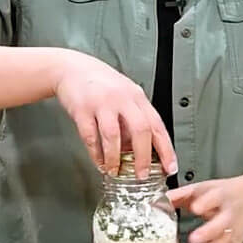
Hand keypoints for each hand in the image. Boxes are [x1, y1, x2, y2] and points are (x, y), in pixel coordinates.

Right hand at [52, 49, 176, 178]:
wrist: (72, 68)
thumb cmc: (100, 83)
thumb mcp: (124, 95)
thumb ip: (134, 118)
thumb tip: (142, 149)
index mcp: (136, 97)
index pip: (157, 125)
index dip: (166, 149)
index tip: (170, 167)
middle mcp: (122, 99)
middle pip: (140, 130)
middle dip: (143, 157)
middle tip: (142, 174)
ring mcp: (102, 103)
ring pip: (114, 135)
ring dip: (115, 158)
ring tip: (114, 171)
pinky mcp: (82, 109)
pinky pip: (90, 136)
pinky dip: (95, 153)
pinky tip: (99, 161)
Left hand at [168, 178, 242, 242]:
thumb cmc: (224, 195)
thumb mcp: (203, 188)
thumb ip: (181, 194)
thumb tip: (159, 200)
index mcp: (220, 196)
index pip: (214, 198)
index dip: (206, 203)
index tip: (195, 208)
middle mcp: (229, 214)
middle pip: (221, 224)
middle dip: (209, 232)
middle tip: (194, 239)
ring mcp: (233, 230)